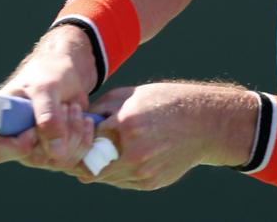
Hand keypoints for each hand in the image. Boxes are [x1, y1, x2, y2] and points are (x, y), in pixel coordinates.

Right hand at [0, 25, 98, 170]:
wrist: (67, 73)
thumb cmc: (47, 74)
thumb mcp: (45, 88)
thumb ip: (48, 117)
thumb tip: (56, 152)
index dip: (17, 146)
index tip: (34, 128)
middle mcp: (15, 142)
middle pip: (36, 158)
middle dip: (57, 131)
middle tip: (65, 106)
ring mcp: (37, 150)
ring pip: (58, 160)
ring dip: (74, 133)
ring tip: (75, 108)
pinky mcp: (57, 153)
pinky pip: (74, 160)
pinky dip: (84, 140)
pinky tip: (85, 120)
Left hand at [79, 82, 256, 190]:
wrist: (204, 123)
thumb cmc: (164, 102)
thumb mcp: (130, 94)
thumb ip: (101, 109)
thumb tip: (77, 123)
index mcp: (125, 124)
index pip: (83, 141)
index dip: (75, 139)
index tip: (72, 136)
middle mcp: (132, 151)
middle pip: (90, 166)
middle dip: (82, 159)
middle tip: (79, 151)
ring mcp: (142, 170)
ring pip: (104, 178)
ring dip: (98, 167)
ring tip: (102, 152)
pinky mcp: (150, 182)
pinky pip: (121, 182)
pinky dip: (116, 172)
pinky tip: (122, 158)